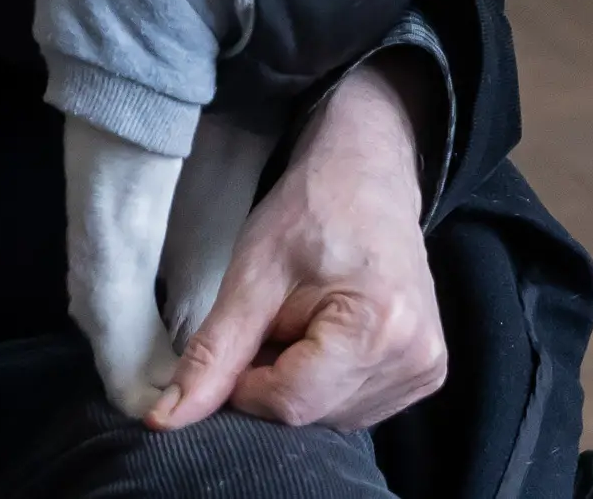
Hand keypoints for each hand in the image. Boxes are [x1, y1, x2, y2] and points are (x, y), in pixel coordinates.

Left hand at [151, 58, 445, 431]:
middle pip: (311, 415)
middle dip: (272, 380)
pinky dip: (325, 383)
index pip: (289, 403)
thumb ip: (213, 353)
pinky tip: (325, 337)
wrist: (369, 171)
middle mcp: (416, 360)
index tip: (239, 335)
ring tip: (301, 319)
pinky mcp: (426, 372)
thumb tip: (166, 420)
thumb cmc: (311, 209)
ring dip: (299, 383)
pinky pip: (355, 407)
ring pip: (330, 418)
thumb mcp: (252, 273)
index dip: (244, 382)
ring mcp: (426, 369)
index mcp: (379, 329)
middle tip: (272, 319)